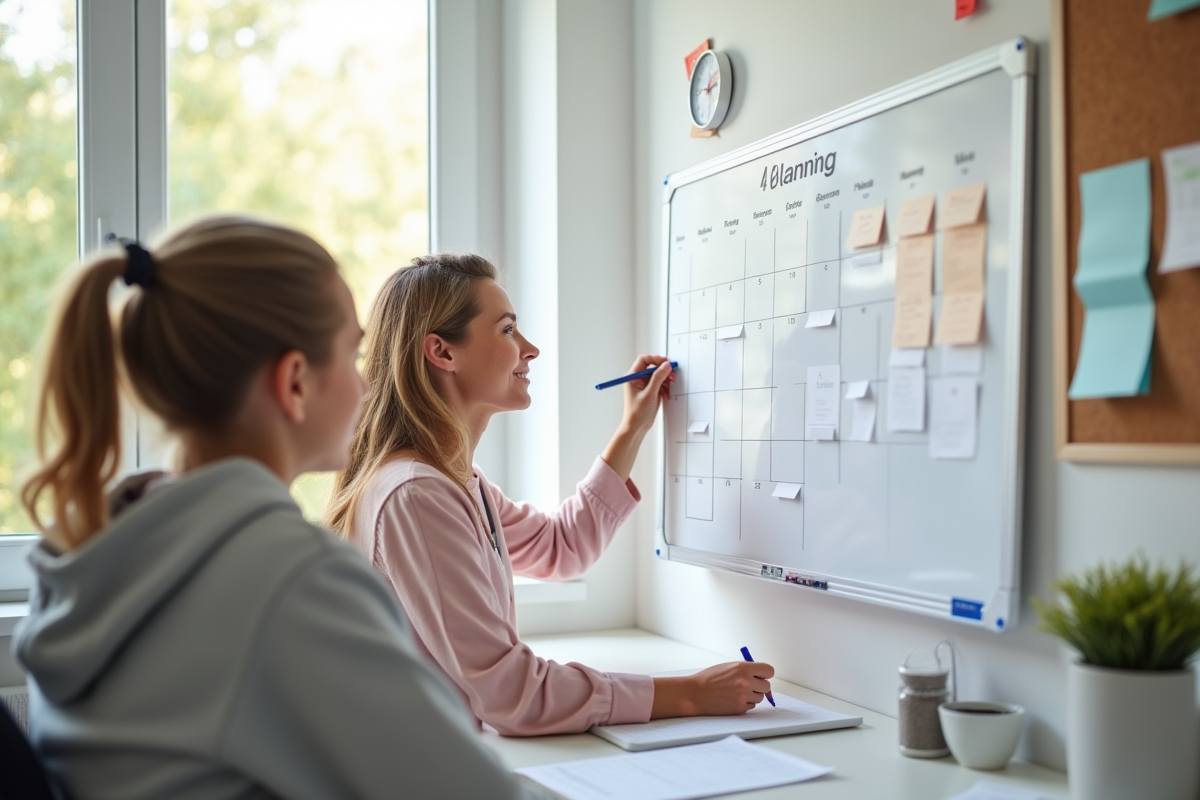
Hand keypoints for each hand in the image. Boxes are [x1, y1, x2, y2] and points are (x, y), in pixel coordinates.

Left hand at [619, 355, 673, 437]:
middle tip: (671, 375)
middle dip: (663, 371)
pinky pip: (659, 384)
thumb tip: (666, 366)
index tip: (666, 363)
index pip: (644, 360)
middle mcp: (637, 379)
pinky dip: (664, 387)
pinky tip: (665, 394)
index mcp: (632, 377)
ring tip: (669, 386)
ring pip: (657, 375)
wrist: (636, 427)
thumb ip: (658, 378)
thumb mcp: (649, 393)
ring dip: (665, 380)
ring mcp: (644, 385)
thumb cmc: (636, 413)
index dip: (656, 359)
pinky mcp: (649, 391)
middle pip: (652, 367)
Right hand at [650, 661, 774, 718]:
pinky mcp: (740, 708)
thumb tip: (761, 676)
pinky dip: (745, 703)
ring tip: (737, 692)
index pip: (769, 670)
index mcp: (743, 668)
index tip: (762, 675)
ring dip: (753, 695)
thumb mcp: (728, 667)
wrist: (695, 694)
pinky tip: (733, 699)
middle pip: (767, 686)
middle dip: (760, 685)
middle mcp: (746, 682)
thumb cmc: (709, 679)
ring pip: (760, 697)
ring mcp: (743, 696)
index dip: (765, 673)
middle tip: (749, 685)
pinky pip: (751, 706)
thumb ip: (746, 670)